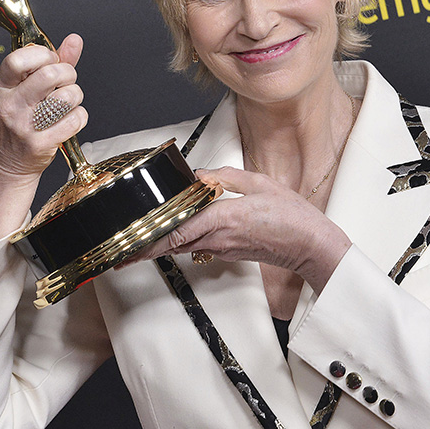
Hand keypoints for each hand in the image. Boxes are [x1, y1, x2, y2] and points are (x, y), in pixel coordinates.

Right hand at [0, 33, 87, 181]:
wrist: (9, 163)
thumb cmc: (19, 121)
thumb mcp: (24, 88)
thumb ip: (51, 63)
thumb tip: (74, 40)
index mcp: (1, 86)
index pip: (18, 59)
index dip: (43, 55)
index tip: (50, 61)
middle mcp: (9, 104)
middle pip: (50, 75)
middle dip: (67, 74)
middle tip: (65, 82)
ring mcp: (24, 125)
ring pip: (66, 97)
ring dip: (75, 96)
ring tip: (66, 102)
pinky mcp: (40, 144)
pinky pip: (75, 119)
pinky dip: (79, 117)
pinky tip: (68, 119)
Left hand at [121, 167, 351, 291]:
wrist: (313, 248)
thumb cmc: (294, 217)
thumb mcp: (261, 184)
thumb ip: (227, 177)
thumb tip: (201, 174)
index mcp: (223, 218)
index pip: (175, 229)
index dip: (147, 236)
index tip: (126, 238)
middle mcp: (217, 238)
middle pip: (169, 245)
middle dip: (141, 249)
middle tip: (116, 251)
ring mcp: (222, 249)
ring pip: (180, 248)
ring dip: (156, 248)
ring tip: (131, 246)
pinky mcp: (228, 253)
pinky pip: (196, 248)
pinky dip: (177, 244)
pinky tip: (167, 238)